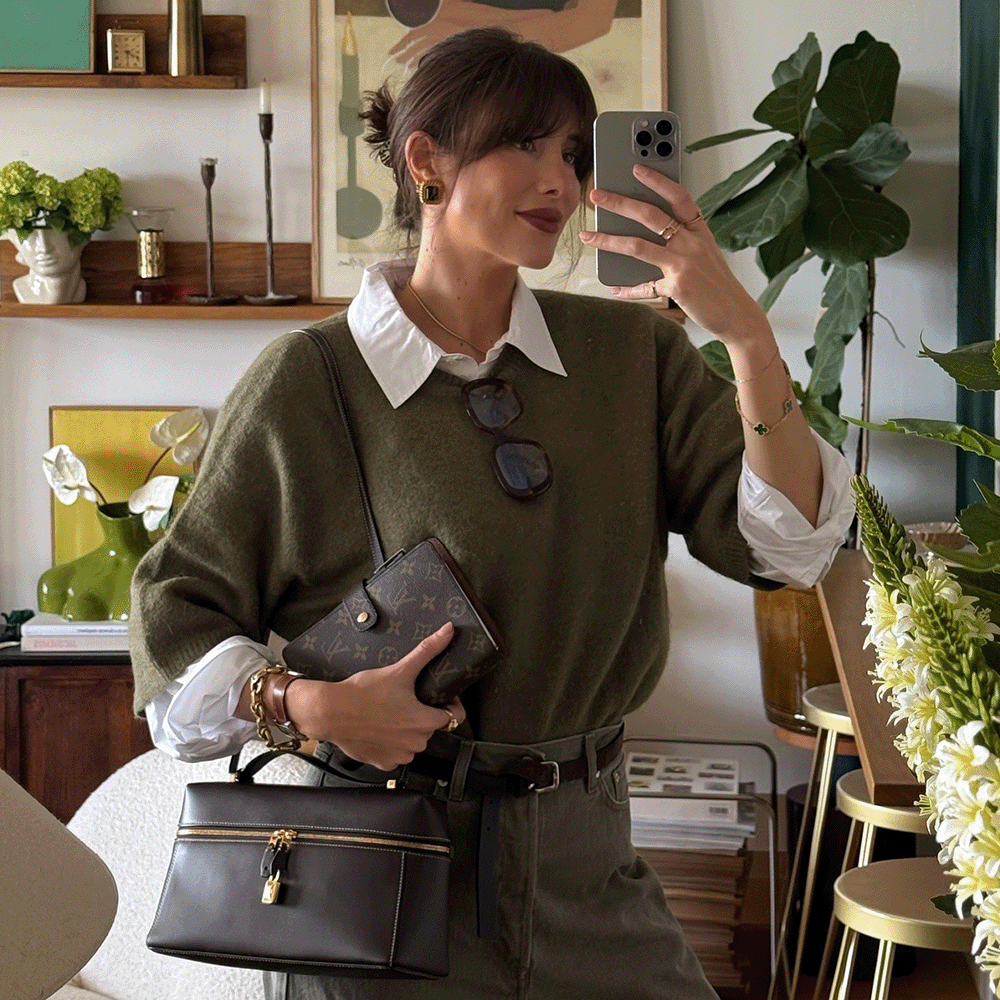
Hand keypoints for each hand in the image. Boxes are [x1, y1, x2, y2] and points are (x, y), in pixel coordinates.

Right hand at [285, 622, 466, 770]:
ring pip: (412, 742)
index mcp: (424, 722)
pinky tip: (380, 728)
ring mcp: (399, 755)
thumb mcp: (400, 669)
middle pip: (430, 728)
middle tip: (405, 699)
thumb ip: (428, 650)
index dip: (448, 704)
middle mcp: (415, 743)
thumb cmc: (363, 694)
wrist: (331, 712)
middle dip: (422, 714)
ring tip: (391, 712)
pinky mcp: (383, 762)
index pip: (453, 717)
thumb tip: (448, 630)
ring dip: (406, 731)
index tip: (438, 696)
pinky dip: (390, 743)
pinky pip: (395, 753)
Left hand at [580, 165, 769, 346]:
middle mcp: (692, 243)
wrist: (737, 314)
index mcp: (700, 231)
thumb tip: (647, 236)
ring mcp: (683, 264)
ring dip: (608, 239)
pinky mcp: (675, 287)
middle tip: (597, 196)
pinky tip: (614, 287)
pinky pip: (644, 287)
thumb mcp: (706, 254)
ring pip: (637, 246)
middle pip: (650, 215)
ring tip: (588, 236)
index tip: (637, 169)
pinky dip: (627, 289)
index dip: (658, 180)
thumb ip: (682, 241)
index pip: (679, 197)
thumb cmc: (719, 285)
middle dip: (619, 202)